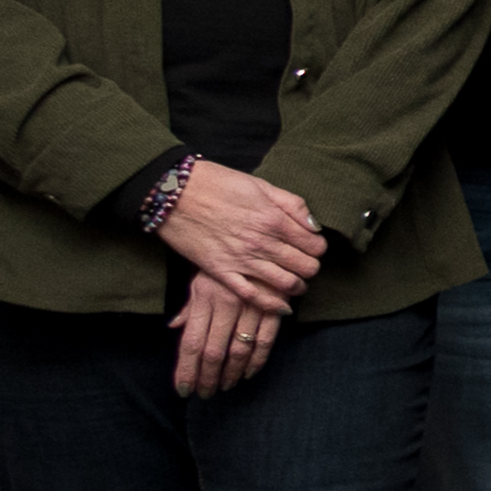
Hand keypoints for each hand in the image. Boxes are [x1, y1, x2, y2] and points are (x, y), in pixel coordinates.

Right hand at [154, 159, 326, 307]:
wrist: (173, 192)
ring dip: (297, 286)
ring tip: (295, 283)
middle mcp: (262, 243)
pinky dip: (272, 304)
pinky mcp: (221, 271)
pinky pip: (253, 296)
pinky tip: (281, 306)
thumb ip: (292, 205)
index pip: (316, 246)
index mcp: (274, 220)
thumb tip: (315, 226)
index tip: (311, 247)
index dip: (318, 248)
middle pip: (306, 267)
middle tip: (303, 264)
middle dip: (310, 267)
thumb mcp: (261, 185)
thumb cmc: (217, 184)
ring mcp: (242, 260)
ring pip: (286, 284)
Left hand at [169, 266, 284, 399]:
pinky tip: (248, 373)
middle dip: (207, 377)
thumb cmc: (228, 260)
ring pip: (238, 350)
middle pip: (213, 351)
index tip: (184, 389)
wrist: (263, 237)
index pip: (191, 342)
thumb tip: (174, 327)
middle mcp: (226, 305)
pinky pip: (265, 341)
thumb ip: (190, 306)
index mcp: (204, 298)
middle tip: (205, 394)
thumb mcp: (202, 278)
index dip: (186, 369)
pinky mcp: (274, 307)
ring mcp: (251, 307)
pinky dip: (257, 361)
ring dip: (230, 374)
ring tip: (224, 387)